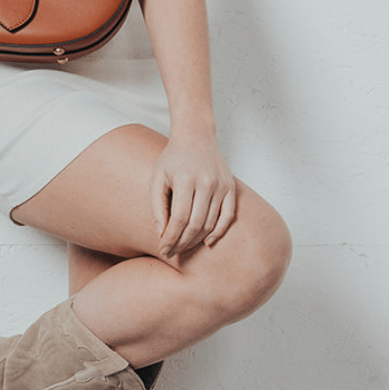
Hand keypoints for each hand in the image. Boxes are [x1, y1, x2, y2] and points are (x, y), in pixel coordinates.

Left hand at [151, 128, 236, 256]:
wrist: (196, 137)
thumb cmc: (173, 159)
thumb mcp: (157, 178)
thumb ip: (158, 206)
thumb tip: (162, 234)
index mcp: (185, 179)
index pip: (179, 218)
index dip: (170, 238)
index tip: (163, 249)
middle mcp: (206, 183)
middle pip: (195, 224)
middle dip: (182, 243)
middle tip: (172, 253)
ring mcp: (221, 186)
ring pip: (211, 223)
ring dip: (196, 240)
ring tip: (183, 247)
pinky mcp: (231, 188)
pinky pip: (228, 217)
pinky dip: (218, 232)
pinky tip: (207, 241)